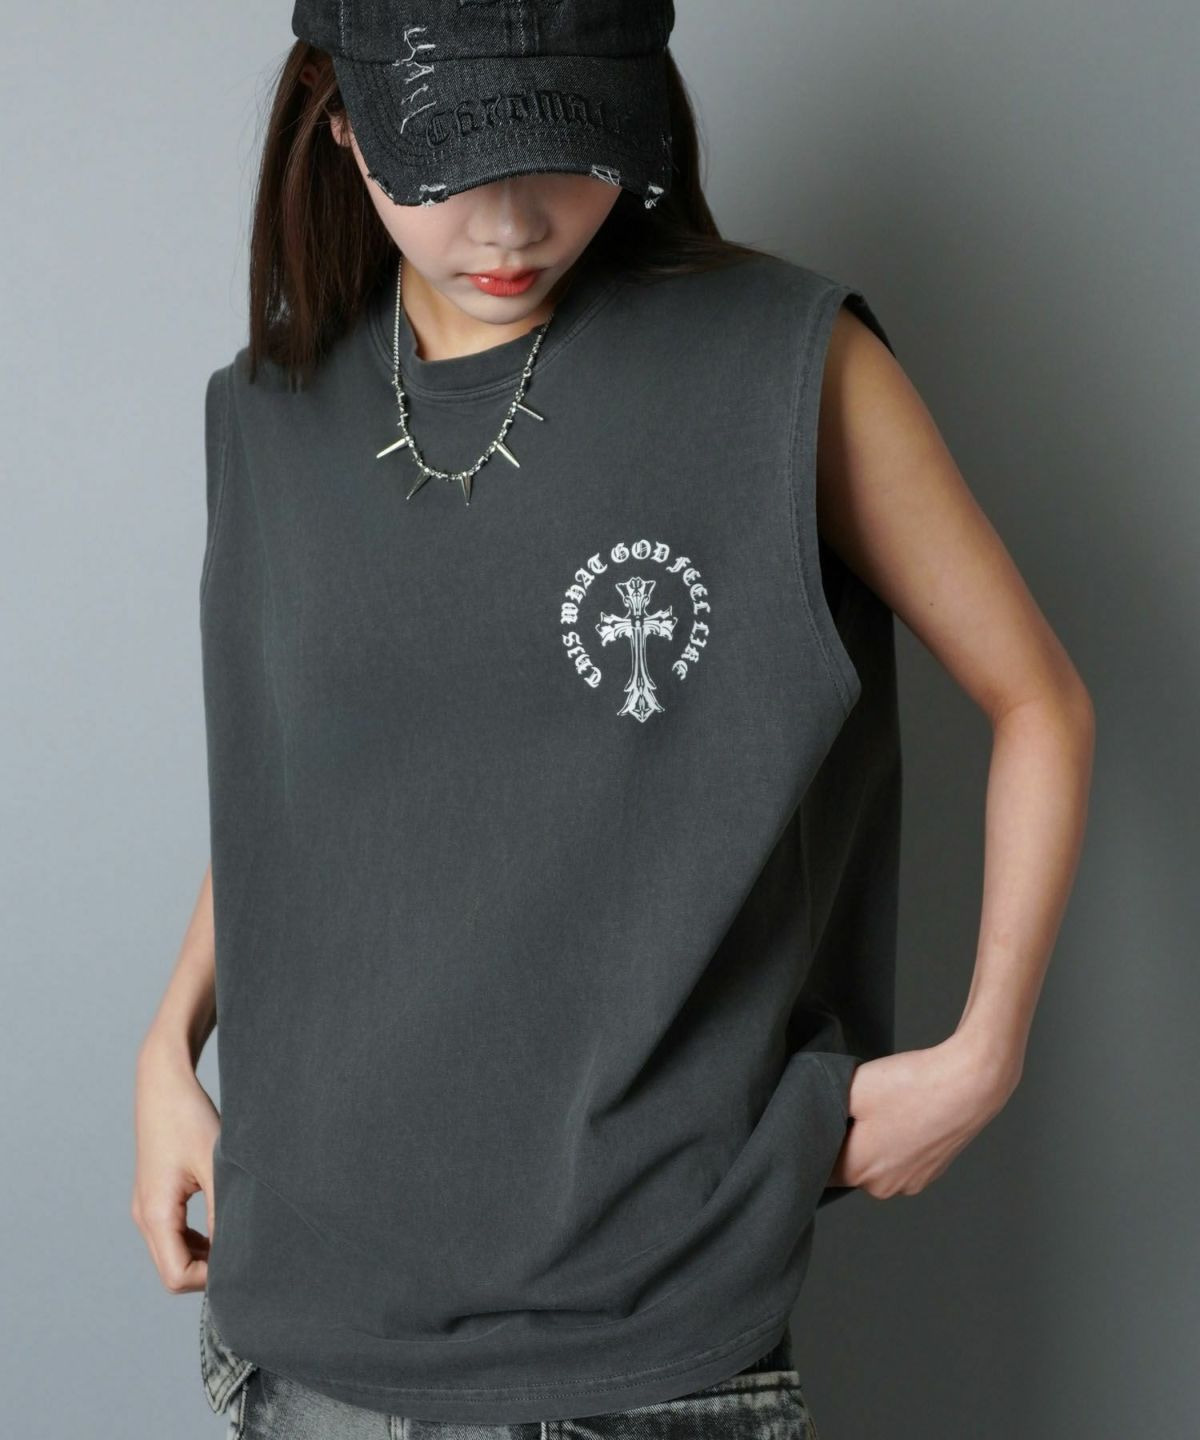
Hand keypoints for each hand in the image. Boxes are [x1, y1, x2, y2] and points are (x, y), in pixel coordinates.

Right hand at [130, 1032, 220, 1292]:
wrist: (164, 1083)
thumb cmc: (189, 1117)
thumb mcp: (216, 1166)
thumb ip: (223, 1212)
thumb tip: (239, 1251)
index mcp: (155, 1214)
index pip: (176, 1276)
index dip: (210, 1278)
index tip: (243, 1260)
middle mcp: (143, 1216)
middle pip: (172, 1270)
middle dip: (207, 1269)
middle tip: (246, 1250)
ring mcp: (145, 1206)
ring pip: (172, 1253)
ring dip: (202, 1254)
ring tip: (238, 1233)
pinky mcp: (153, 1194)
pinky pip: (171, 1233)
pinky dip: (195, 1237)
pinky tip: (222, 1220)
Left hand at [826, 1033, 1020, 1197]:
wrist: (969, 1083)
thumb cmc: (909, 1085)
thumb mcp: (851, 1087)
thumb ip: (822, 1106)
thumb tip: (812, 1116)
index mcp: (858, 1171)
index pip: (818, 1168)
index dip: (813, 1144)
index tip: (817, 1120)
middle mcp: (884, 1187)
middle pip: (848, 1166)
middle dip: (844, 1140)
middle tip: (852, 1106)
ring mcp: (912, 1180)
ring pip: (876, 1162)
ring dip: (871, 1140)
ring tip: (882, 1107)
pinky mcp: (933, 1169)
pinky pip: (900, 1158)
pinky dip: (896, 1139)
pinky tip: (903, 1112)